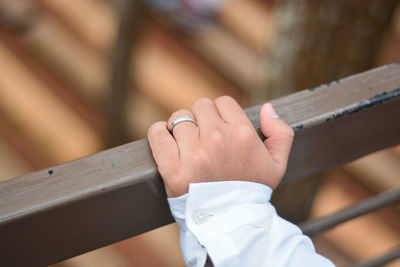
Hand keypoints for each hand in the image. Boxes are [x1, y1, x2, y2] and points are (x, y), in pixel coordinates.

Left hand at [147, 96, 293, 196]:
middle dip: (201, 118)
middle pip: (200, 106)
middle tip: (203, 136)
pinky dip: (159, 132)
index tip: (219, 128)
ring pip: (179, 118)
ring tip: (187, 144)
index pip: (223, 102)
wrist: (230, 222)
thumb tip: (266, 107)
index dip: (221, 113)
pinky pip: (157, 133)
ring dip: (181, 128)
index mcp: (242, 134)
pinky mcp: (173, 168)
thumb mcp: (277, 164)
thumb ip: (280, 132)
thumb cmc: (251, 192)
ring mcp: (194, 153)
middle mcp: (217, 139)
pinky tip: (166, 137)